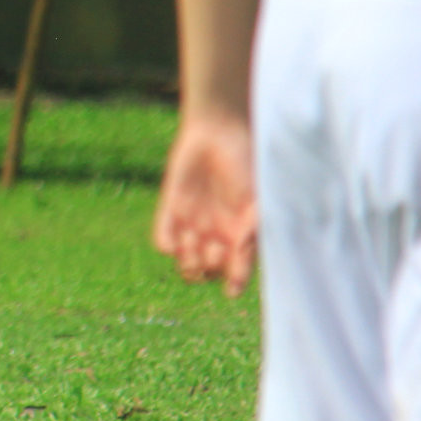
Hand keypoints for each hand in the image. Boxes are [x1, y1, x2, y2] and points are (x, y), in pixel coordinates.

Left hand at [153, 111, 257, 296]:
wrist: (217, 132)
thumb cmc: (245, 164)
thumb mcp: (257, 198)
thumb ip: (253, 229)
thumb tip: (244, 256)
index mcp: (240, 235)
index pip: (236, 273)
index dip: (233, 283)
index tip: (231, 289)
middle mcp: (216, 235)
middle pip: (208, 272)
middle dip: (210, 267)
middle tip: (214, 249)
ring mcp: (193, 225)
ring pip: (186, 263)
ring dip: (189, 259)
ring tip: (195, 238)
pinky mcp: (171, 211)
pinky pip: (163, 241)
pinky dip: (168, 245)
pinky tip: (176, 237)